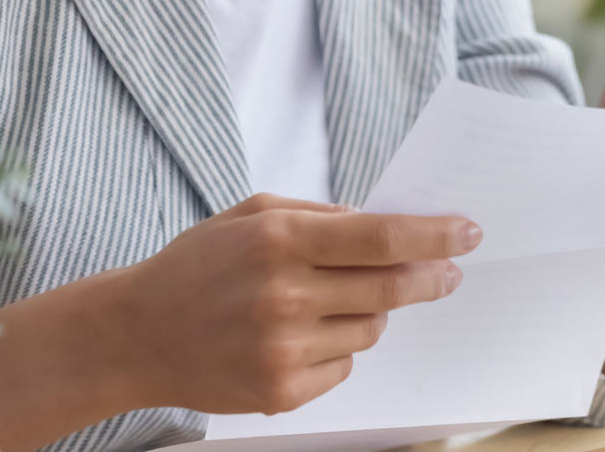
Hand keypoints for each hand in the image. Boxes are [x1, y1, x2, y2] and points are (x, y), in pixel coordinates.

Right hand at [115, 193, 478, 414]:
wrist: (136, 335)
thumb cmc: (200, 265)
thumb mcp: (253, 214)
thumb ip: (320, 214)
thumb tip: (384, 224)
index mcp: (280, 239)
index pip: (381, 238)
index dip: (434, 235)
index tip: (468, 231)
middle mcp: (285, 295)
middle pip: (390, 288)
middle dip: (431, 278)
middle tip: (449, 273)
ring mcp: (284, 348)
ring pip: (370, 329)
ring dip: (368, 311)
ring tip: (326, 302)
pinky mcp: (282, 391)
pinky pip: (345, 367)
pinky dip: (337, 349)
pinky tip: (298, 336)